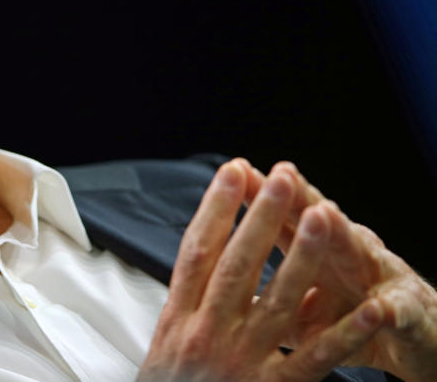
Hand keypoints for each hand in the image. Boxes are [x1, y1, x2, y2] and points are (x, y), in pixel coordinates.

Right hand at [138, 161, 385, 381]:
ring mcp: (239, 364)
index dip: (214, 210)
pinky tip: (370, 306)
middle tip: (283, 177)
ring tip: (325, 216)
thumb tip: (212, 263)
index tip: (234, 171)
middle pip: (236, 267)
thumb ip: (189, 309)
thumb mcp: (164, 351)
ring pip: (278, 302)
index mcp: (178, 322)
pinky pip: (315, 359)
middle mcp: (205, 336)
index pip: (195, 253)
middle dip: (260, 219)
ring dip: (303, 258)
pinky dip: (345, 333)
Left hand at [236, 159, 436, 381]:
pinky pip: (397, 313)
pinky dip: (387, 311)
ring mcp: (382, 280)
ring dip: (342, 235)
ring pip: (361, 252)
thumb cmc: (354, 318)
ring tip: (324, 215)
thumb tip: (217, 282)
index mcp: (320, 252)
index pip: (284, 217)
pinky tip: (379, 308)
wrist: (420, 339)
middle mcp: (350, 255)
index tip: (236, 171)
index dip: (261, 195)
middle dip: (300, 197)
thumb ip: (268, 291)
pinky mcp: (408, 315)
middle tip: (280, 173)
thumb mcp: (303, 305)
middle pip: (322, 221)